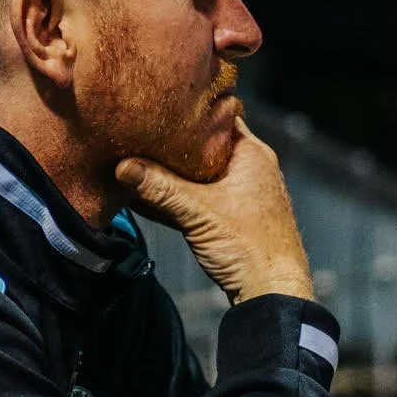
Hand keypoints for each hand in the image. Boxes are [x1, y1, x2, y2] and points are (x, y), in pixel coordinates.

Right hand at [117, 120, 315, 302]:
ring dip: (174, 174)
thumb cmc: (250, 248)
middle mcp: (251, 169)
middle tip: (142, 133)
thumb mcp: (198, 212)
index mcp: (252, 154)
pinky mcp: (233, 217)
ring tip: (139, 162)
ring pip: (201, 174)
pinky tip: (149, 197)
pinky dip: (179, 197)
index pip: (219, 116)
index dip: (190, 109)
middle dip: (174, 143)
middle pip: (205, 145)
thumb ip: (160, 188)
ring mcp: (243, 194)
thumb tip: (123, 167)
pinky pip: (200, 198)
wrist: (272, 292)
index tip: (161, 104)